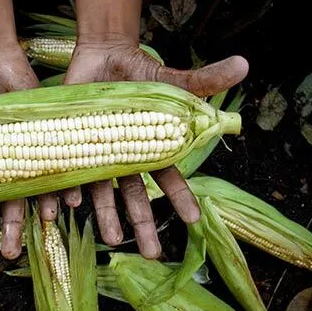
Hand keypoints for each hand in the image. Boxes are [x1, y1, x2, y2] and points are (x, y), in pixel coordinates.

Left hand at [63, 39, 248, 257]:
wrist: (101, 56)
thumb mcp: (172, 79)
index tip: (194, 219)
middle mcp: (123, 158)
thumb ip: (203, 80)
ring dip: (106, 215)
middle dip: (143, 224)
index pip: (169, 178)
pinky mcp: (72, 143)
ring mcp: (97, 154)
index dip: (181, 198)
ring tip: (111, 239)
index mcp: (149, 148)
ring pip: (101, 192)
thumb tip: (243, 64)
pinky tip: (69, 204)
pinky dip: (67, 189)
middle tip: (152, 253)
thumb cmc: (140, 72)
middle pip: (134, 196)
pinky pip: (68, 172)